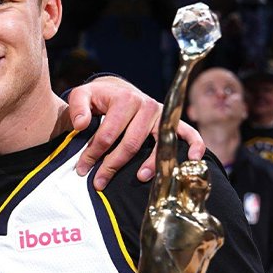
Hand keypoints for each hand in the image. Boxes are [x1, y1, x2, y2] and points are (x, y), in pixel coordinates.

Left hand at [68, 77, 205, 187]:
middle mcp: (146, 105)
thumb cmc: (98, 97)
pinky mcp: (170, 121)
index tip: (81, 169)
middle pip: (131, 143)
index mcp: (124, 99)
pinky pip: (187, 132)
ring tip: (138, 178)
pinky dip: (194, 144)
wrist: (116, 90)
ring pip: (157, 144)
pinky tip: (194, 158)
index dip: (93, 154)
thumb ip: (77, 108)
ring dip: (150, 163)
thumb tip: (81, 125)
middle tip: (99, 182)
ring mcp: (161, 114)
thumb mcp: (81, 96)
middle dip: (113, 165)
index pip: (108, 134)